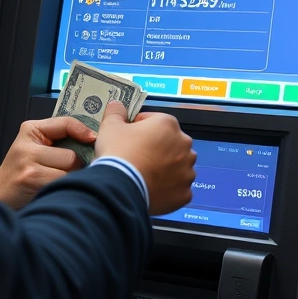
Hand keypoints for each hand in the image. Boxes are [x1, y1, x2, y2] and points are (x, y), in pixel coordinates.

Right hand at [0, 117, 95, 209]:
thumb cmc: (21, 171)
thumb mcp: (35, 147)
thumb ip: (58, 139)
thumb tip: (91, 141)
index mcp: (31, 130)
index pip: (65, 123)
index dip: (83, 131)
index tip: (93, 139)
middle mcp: (28, 143)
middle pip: (71, 155)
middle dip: (73, 167)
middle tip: (64, 173)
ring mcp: (28, 161)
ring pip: (68, 170)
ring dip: (68, 179)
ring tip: (56, 182)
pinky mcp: (31, 178)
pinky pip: (61, 183)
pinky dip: (62, 188)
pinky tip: (52, 190)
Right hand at [95, 101, 195, 215]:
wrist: (121, 188)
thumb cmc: (119, 154)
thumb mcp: (110, 126)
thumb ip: (116, 112)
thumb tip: (117, 105)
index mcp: (168, 124)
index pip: (153, 121)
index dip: (138, 128)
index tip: (129, 137)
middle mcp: (184, 145)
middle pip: (169, 144)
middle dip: (156, 149)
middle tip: (137, 158)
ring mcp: (187, 170)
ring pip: (177, 166)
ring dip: (165, 169)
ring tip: (144, 175)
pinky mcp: (185, 193)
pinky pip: (178, 188)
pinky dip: (168, 189)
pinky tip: (152, 189)